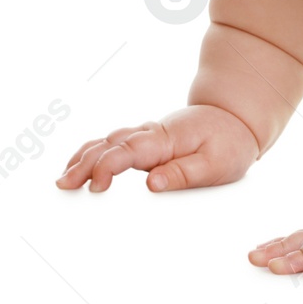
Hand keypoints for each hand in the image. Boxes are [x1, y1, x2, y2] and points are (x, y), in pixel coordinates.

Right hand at [57, 104, 259, 192]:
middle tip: (64, 185)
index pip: (128, 151)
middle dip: (84, 164)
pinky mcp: (147, 140)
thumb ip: (183, 174)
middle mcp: (152, 133)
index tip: (96, 186)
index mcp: (167, 139)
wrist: (238, 117)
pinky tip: (81, 165)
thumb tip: (151, 183)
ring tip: (64, 179)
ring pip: (108, 142)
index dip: (108, 167)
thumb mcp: (216, 164)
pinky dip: (94, 152)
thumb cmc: (229, 141)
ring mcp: (147, 135)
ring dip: (84, 157)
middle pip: (110, 145)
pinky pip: (115, 143)